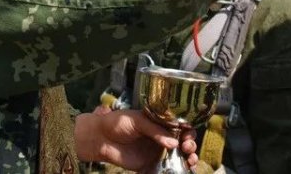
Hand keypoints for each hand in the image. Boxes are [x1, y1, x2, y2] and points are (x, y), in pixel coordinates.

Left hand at [74, 108, 196, 172]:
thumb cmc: (117, 123)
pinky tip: (185, 170)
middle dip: (190, 145)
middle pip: (183, 142)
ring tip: (190, 160)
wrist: (100, 139)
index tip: (188, 136)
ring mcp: (157, 152)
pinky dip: (177, 170)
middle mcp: (161, 137)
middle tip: (187, 147)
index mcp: (159, 122)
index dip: (188, 130)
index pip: (180, 125)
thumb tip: (174, 142)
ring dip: (188, 158)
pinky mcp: (150, 165)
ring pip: (178, 156)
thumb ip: (155, 130)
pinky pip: (166, 169)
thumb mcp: (137, 120)